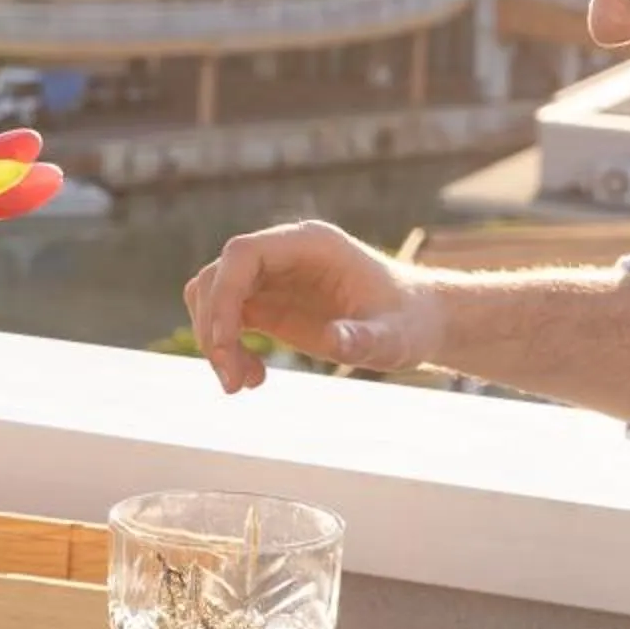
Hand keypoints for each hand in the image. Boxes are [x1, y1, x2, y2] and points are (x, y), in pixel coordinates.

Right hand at [184, 219, 440, 392]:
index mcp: (310, 244)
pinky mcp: (268, 302)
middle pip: (217, 276)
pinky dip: (227, 349)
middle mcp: (284, 253)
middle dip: (214, 328)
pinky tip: (254, 378)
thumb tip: (336, 341)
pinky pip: (227, 319)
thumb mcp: (393, 336)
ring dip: (215, 341)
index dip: (223, 294)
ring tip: (242, 383)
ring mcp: (272, 276)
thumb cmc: (408, 322)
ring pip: (213, 297)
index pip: (242, 253)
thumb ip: (365, 338)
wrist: (416, 323)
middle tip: (232, 381)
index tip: (224, 343)